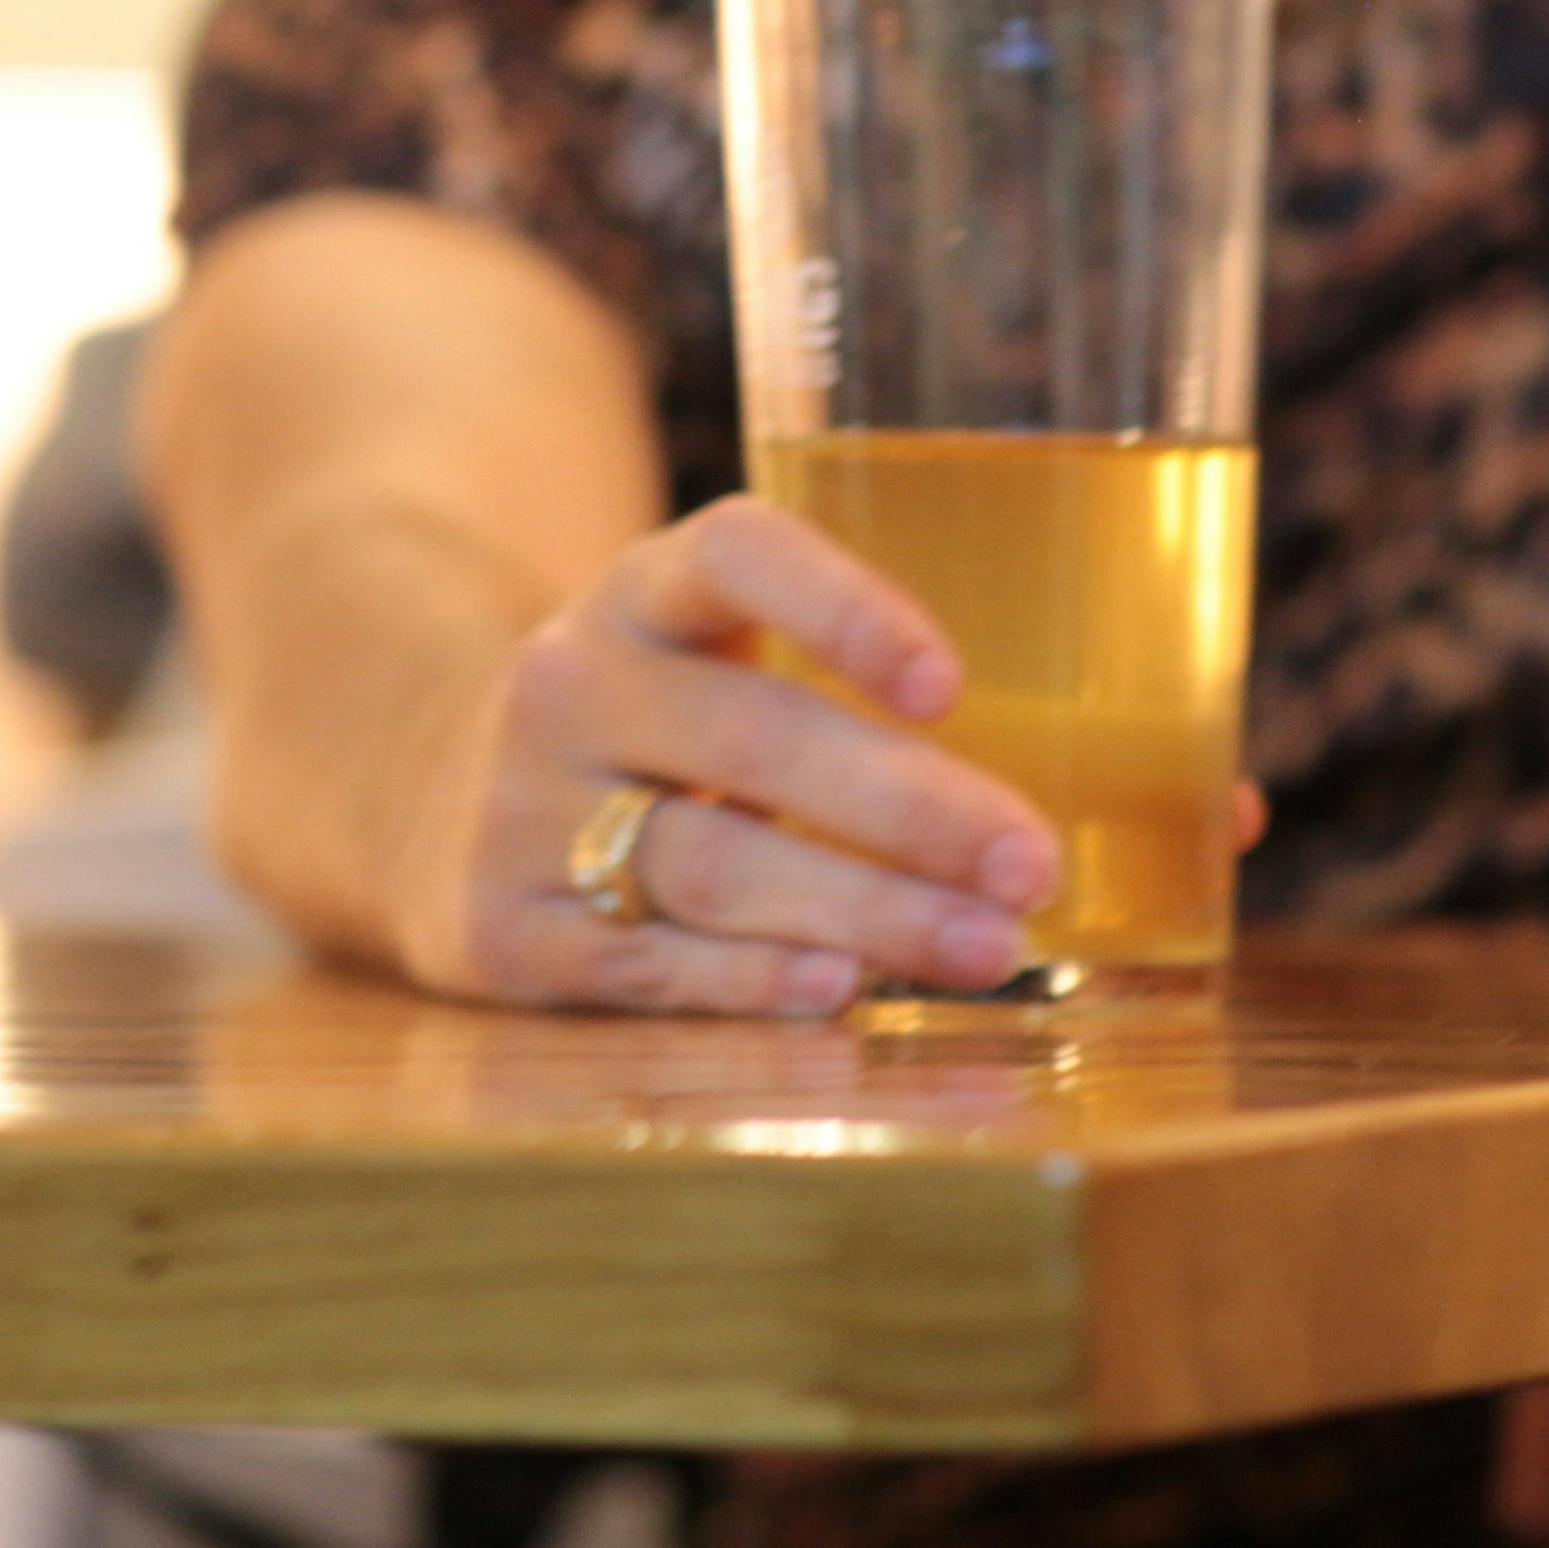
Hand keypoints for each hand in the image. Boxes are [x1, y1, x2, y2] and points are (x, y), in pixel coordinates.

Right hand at [388, 495, 1069, 1012]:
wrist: (426, 805)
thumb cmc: (651, 740)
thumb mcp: (713, 669)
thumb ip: (858, 711)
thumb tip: (1123, 818)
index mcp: (640, 594)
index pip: (736, 555)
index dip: (843, 605)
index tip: (949, 684)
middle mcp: (571, 681)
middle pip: (750, 735)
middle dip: (907, 806)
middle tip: (1029, 863)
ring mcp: (522, 806)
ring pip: (710, 861)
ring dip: (863, 912)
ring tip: (985, 948)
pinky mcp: (499, 926)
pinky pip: (644, 959)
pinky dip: (749, 981)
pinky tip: (838, 992)